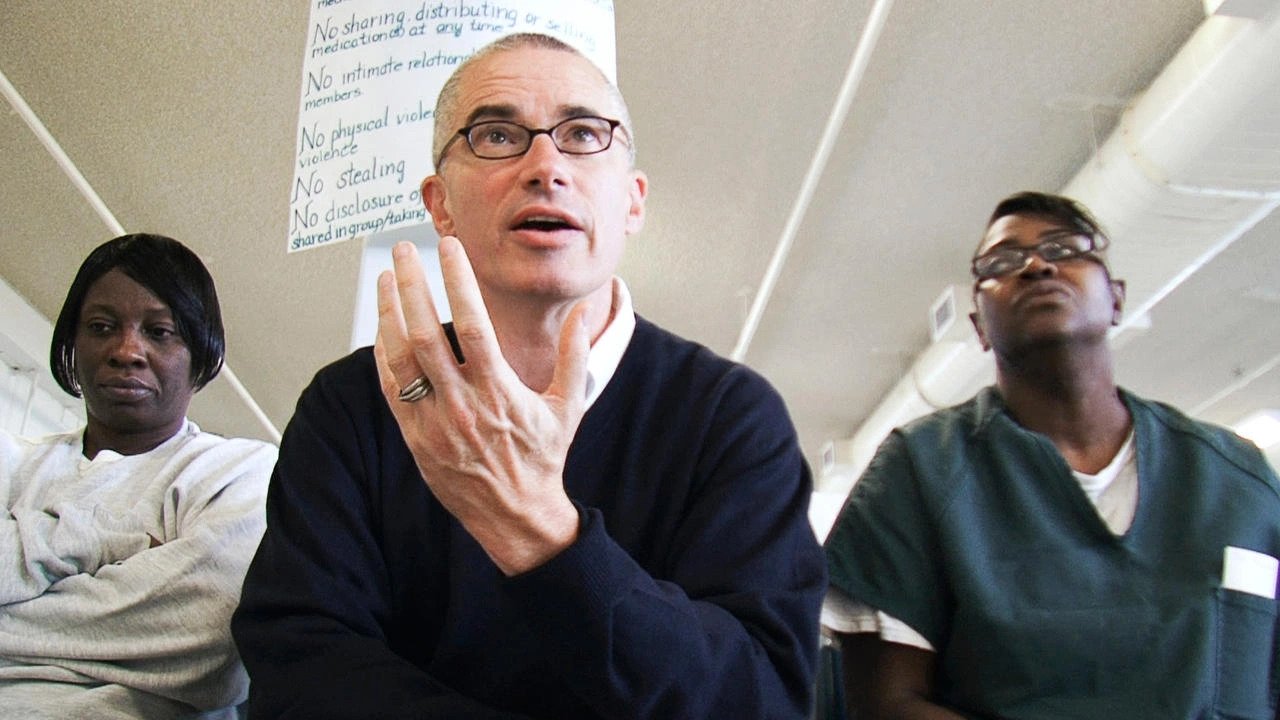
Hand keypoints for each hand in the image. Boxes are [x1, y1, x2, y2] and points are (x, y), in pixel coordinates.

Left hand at [374, 238, 589, 575]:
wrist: (514, 515)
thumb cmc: (542, 458)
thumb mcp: (568, 406)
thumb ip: (574, 355)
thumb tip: (583, 311)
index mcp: (499, 391)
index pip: (472, 323)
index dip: (457, 281)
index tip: (448, 248)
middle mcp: (463, 404)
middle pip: (426, 334)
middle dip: (412, 286)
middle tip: (403, 250)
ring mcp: (434, 422)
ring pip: (401, 359)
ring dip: (389, 314)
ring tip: (387, 279)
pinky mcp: (415, 438)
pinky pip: (392, 389)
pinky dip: (383, 355)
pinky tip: (383, 327)